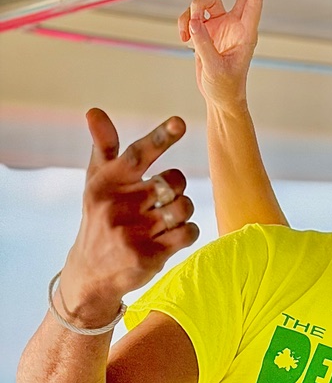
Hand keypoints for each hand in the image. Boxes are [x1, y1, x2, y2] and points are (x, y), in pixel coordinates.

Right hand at [58, 109, 198, 324]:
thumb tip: (94, 111)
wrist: (92, 272)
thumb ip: (103, 148)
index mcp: (107, 183)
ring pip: (184, 207)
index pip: (136, 154)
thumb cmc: (101, 218)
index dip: (160, 137)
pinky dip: (188, 231)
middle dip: (177, 188)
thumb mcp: (97, 183)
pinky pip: (188, 233)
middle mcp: (119, 205)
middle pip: (173, 182)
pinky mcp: (149, 255)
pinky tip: (175, 235)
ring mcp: (134, 232)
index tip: (180, 122)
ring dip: (184, 211)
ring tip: (169, 217)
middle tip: (164, 199)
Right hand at [177, 0, 266, 106]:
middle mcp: (236, 25)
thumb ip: (204, 43)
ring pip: (204, 2)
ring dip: (190, 14)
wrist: (219, 98)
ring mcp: (221, 26)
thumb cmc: (226, 87)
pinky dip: (184, 24)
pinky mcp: (207, 29)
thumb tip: (194, 21)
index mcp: (246, 33)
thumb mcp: (215, 67)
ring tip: (187, 36)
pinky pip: (191, 15)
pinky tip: (185, 40)